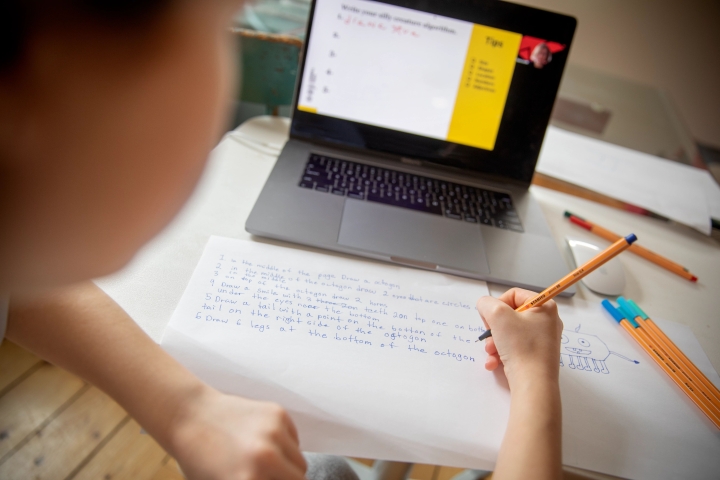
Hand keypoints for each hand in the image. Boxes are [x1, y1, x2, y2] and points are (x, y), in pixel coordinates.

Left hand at [170, 386, 306, 479]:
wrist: (191, 416)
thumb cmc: (200, 460)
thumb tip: (278, 479)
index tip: (266, 479)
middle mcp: (265, 457)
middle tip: (269, 477)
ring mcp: (273, 433)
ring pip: (301, 463)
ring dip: (288, 466)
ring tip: (264, 462)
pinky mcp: (278, 414)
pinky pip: (295, 441)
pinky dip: (285, 446)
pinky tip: (263, 442)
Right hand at [476, 288, 562, 387]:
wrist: (533, 383)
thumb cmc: (520, 345)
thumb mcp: (497, 315)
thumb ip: (486, 303)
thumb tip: (485, 306)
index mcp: (545, 306)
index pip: (513, 295)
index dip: (497, 304)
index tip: (491, 318)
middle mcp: (546, 321)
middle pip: (509, 316)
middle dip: (494, 328)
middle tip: (490, 336)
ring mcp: (542, 340)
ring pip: (508, 334)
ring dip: (494, 343)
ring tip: (492, 353)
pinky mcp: (536, 356)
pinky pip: (513, 348)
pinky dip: (501, 354)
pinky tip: (494, 363)